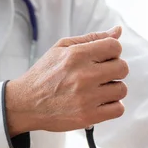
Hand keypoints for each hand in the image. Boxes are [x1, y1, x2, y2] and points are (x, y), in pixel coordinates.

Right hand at [5, 26, 128, 135]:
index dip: (112, 52)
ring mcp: (86, 98)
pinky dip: (112, 106)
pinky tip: (100, 102)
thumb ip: (92, 38)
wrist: (25, 104)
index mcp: (76, 56)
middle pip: (122, 68)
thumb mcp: (62, 48)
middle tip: (101, 75)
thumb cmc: (44, 75)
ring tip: (98, 90)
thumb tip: (118, 31)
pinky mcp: (88, 116)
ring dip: (113, 89)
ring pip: (122, 89)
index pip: (115, 47)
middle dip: (115, 70)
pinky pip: (118, 110)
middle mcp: (83, 76)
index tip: (104, 58)